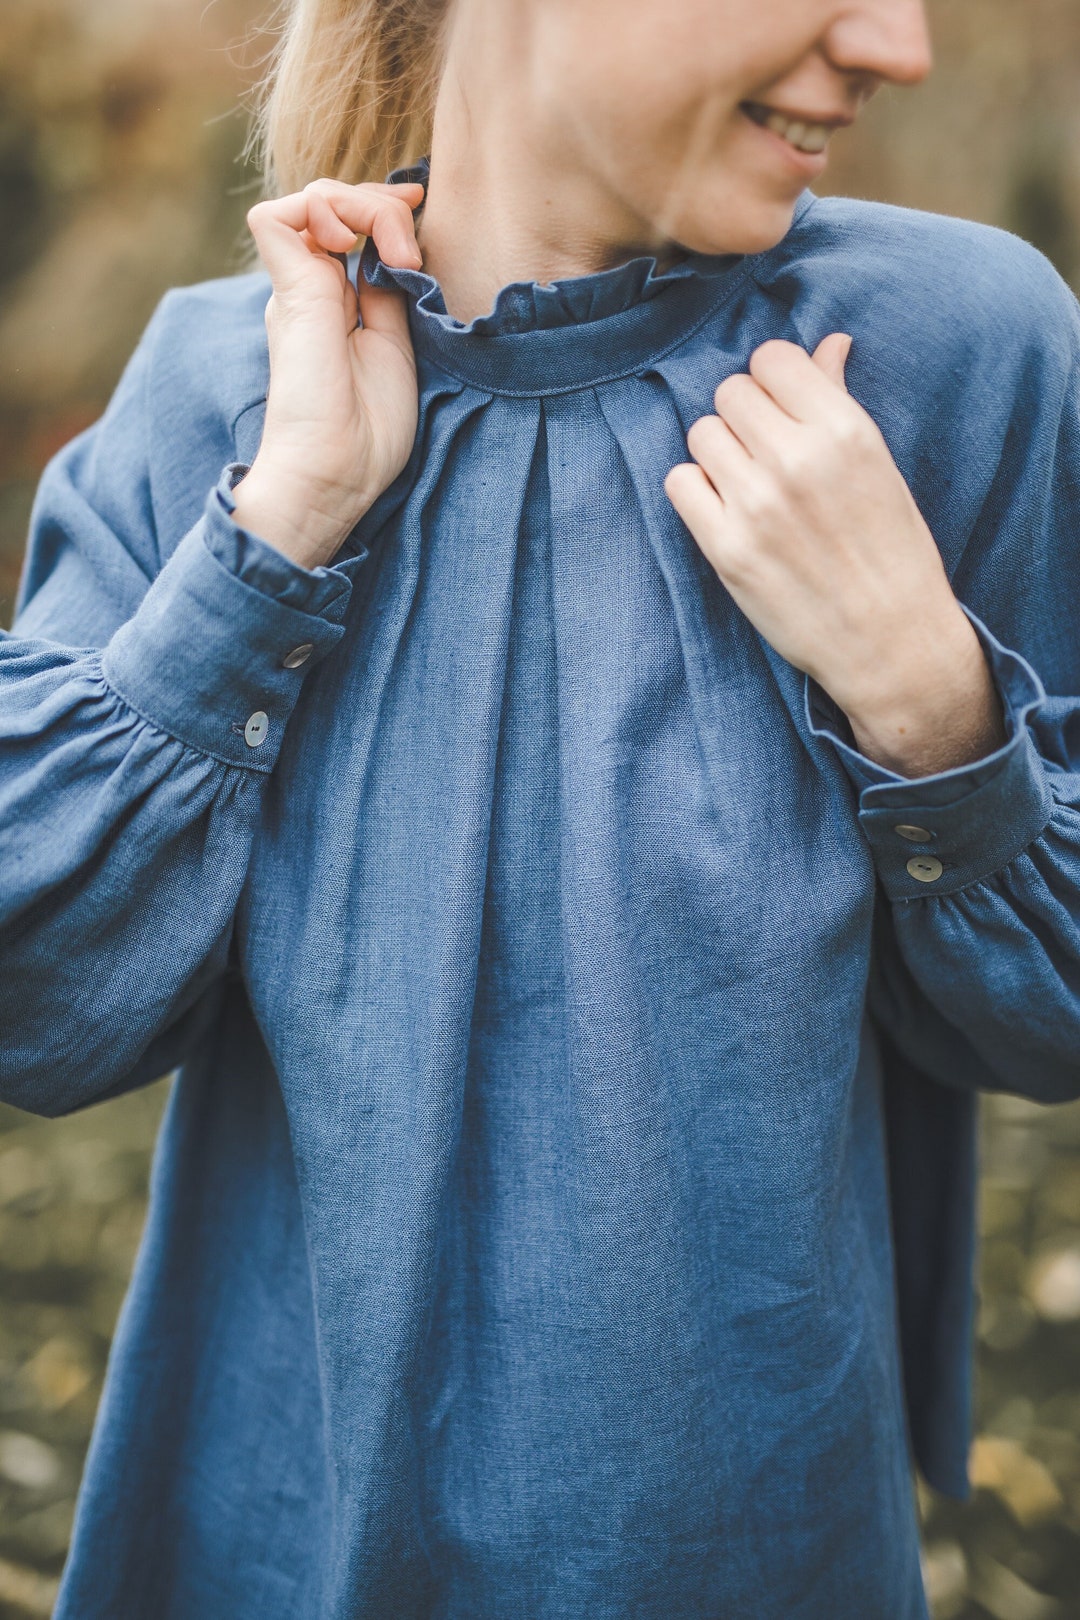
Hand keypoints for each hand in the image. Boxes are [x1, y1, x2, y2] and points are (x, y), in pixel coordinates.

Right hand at [232, 178, 426, 568]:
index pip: (348, 229)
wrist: (336, 472)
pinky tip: (357, 242)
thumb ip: (389, 298)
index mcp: (332, 305)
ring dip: (365, 206)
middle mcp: (308, 291)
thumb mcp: (395, 349)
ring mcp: (294, 290)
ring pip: (314, 199)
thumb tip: (394, 254)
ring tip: (400, 253)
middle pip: (334, 205)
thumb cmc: (367, 433)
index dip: (382, 209)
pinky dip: (324, 209)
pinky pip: (278, 216)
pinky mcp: (285, 292)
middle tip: (415, 241)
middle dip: (381, 204)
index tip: (420, 209)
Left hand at [664, 335, 1005, 776]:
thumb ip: (839, 399)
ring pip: (701, 434)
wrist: (891, 641)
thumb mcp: (879, 465)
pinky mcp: (726, 549)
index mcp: (844, 430)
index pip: (773, 358)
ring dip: (719, 453)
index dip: (773, 380)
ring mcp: (756, 506)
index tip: (783, 409)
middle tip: (766, 453)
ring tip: (749, 485)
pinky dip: (697, 492)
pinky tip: (727, 511)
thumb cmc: (892, 551)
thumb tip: (827, 343)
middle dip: (745, 416)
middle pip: (730, 393)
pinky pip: (679, 484)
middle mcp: (796, 461)